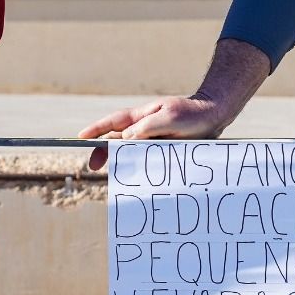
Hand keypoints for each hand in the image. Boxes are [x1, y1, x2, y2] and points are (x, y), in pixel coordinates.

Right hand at [78, 95, 235, 171]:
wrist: (214, 117)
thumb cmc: (191, 114)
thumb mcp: (169, 117)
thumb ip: (146, 127)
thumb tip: (124, 140)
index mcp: (141, 116)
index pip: (113, 122)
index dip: (95, 129)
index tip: (80, 138)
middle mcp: (143, 128)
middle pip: (116, 140)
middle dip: (103, 152)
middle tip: (93, 166)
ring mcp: (152, 139)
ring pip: (129, 152)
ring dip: (120, 163)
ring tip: (114, 176)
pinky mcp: (162, 150)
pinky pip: (145, 160)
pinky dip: (137, 168)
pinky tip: (135, 180)